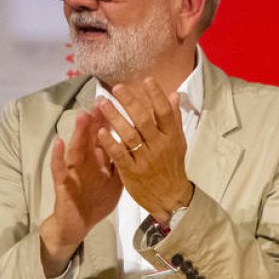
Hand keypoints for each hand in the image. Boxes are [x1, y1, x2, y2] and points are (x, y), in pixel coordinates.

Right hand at [39, 111, 122, 276]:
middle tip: (101, 101)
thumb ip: (124, 157)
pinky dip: (58, 155)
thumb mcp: (115, 177)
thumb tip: (139, 139)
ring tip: (83, 115)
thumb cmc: (98, 198)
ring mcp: (74, 170)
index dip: (112, 121)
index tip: (121, 105)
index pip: (105, 136)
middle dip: (96, 120)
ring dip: (78, 132)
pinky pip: (59, 168)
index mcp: (100, 159)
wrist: (80, 222)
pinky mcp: (63, 183)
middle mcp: (86, 161)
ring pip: (76, 148)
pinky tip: (58, 142)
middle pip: (91, 137)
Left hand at [95, 79, 193, 222]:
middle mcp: (159, 146)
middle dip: (130, 102)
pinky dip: (110, 143)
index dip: (156, 96)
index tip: (146, 80)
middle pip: (144, 120)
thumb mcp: (178, 142)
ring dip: (115, 117)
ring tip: (102, 103)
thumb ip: (174, 119)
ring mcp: (145, 160)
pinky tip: (100, 131)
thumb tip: (175, 95)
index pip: (164, 113)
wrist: (170, 198)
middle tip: (117, 88)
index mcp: (172, 138)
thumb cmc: (172, 167)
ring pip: (129, 135)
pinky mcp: (131, 172)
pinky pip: (119, 155)